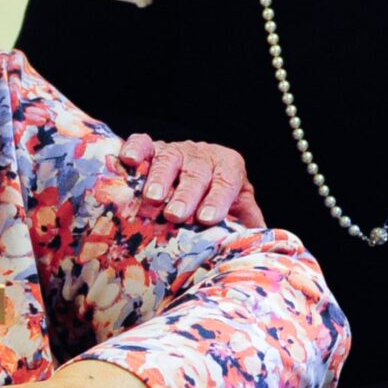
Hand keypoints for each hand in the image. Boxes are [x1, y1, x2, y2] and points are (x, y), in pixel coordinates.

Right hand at [121, 133, 262, 225]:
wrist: (201, 176)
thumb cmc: (218, 200)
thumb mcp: (240, 208)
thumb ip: (248, 222)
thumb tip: (257, 245)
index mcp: (229, 167)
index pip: (226, 182)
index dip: (217, 200)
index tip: (207, 219)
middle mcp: (203, 156)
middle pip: (197, 173)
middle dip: (186, 194)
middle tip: (177, 215)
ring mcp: (176, 150)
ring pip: (169, 160)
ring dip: (160, 179)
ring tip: (153, 198)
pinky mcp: (152, 148)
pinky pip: (143, 143)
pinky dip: (136, 149)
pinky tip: (130, 160)